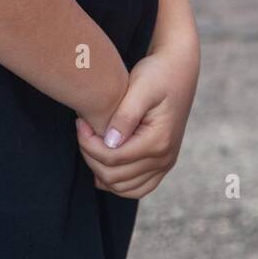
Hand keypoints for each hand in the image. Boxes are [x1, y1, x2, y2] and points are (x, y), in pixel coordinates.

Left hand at [75, 38, 199, 198]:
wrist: (178, 70)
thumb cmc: (157, 73)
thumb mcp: (140, 87)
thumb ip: (125, 116)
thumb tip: (110, 143)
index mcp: (158, 141)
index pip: (112, 158)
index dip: (88, 143)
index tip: (79, 122)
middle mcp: (164, 159)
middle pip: (114, 176)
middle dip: (90, 155)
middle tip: (81, 129)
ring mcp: (165, 164)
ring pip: (123, 188)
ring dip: (100, 170)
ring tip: (90, 142)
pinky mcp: (162, 163)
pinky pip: (136, 188)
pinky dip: (115, 181)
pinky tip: (101, 162)